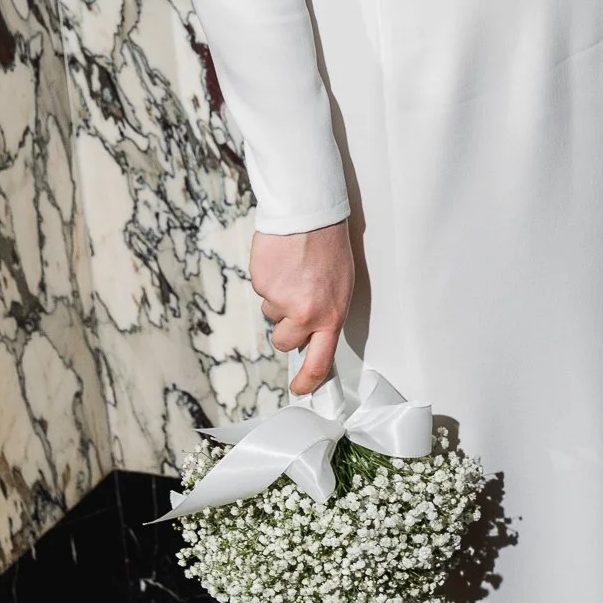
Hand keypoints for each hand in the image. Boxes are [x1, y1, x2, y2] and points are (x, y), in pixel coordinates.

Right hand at [251, 221, 354, 395]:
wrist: (309, 213)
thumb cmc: (329, 246)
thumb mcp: (341, 285)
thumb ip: (326, 314)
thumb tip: (312, 337)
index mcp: (331, 315)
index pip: (319, 363)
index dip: (307, 381)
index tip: (301, 389)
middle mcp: (306, 313)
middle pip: (284, 341)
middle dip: (285, 327)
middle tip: (294, 300)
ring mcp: (281, 300)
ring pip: (271, 314)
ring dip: (278, 298)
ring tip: (293, 271)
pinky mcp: (262, 285)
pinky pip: (262, 292)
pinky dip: (269, 280)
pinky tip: (281, 262)